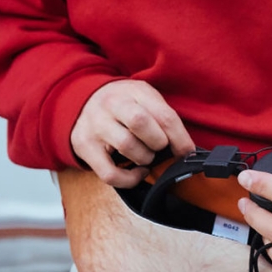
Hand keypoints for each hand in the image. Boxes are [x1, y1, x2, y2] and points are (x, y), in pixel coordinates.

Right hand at [70, 79, 194, 186]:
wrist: (83, 99)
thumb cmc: (124, 105)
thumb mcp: (145, 99)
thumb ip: (164, 118)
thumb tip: (187, 150)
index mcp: (134, 92)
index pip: (163, 115)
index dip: (181, 139)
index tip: (187, 152)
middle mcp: (111, 104)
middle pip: (141, 124)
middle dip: (158, 142)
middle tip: (159, 147)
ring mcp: (95, 125)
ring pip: (127, 146)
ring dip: (144, 158)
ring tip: (145, 155)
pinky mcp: (84, 146)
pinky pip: (110, 173)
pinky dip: (129, 179)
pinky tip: (137, 172)